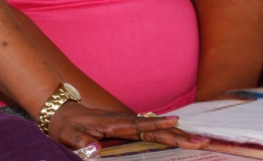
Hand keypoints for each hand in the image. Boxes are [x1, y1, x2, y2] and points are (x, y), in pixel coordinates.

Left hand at [49, 102, 207, 150]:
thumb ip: (81, 142)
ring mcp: (126, 125)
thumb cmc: (65, 125)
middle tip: (202, 141)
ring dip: (177, 136)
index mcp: (112, 122)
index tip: (176, 123)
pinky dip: (166, 136)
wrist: (60, 113)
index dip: (157, 124)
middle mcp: (123, 122)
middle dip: (178, 134)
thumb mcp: (68, 135)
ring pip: (156, 131)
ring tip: (200, 141)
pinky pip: (150, 133)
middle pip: (154, 128)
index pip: (138, 124)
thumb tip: (96, 149)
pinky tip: (181, 139)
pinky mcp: (126, 130)